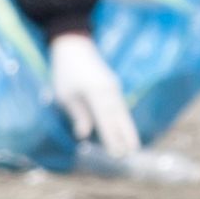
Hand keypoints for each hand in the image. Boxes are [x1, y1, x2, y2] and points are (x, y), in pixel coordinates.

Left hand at [45, 28, 137, 154]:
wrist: (74, 45)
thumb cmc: (65, 71)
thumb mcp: (65, 94)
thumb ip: (77, 114)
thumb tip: (83, 135)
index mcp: (95, 91)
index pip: (105, 119)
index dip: (111, 136)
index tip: (116, 152)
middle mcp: (108, 89)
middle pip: (119, 116)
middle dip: (125, 135)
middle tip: (131, 153)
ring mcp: (113, 87)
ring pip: (122, 111)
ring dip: (128, 128)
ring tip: (134, 146)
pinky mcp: (113, 86)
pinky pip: (120, 106)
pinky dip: (124, 119)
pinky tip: (127, 130)